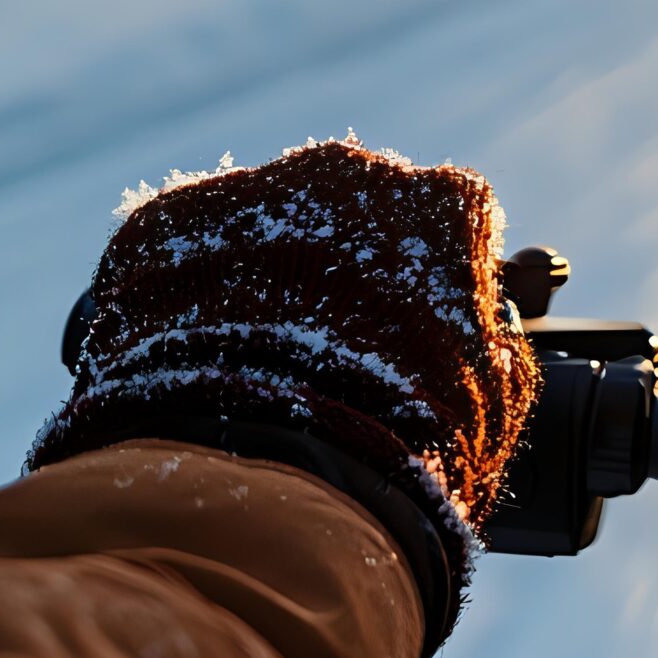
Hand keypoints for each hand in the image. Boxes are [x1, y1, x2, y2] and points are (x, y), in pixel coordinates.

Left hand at [31, 138, 539, 652]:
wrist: (258, 484)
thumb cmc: (400, 450)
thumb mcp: (493, 405)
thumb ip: (498, 341)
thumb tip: (490, 328)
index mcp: (444, 204)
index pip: (453, 219)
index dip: (437, 277)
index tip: (420, 327)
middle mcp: (349, 173)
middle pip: (354, 207)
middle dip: (348, 267)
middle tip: (332, 352)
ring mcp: (248, 192)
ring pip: (264, 222)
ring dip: (265, 276)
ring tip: (254, 366)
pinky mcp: (160, 224)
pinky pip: (181, 251)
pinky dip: (184, 296)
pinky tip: (191, 363)